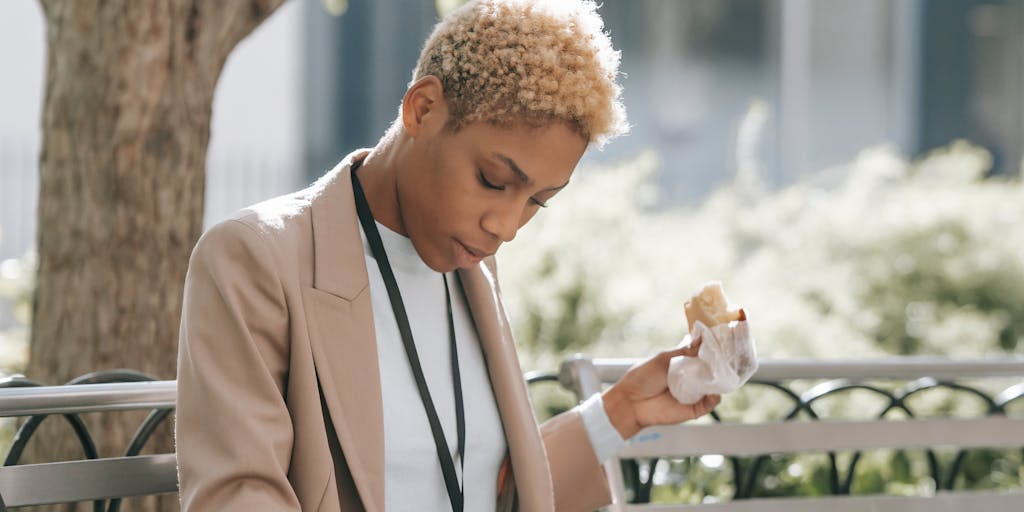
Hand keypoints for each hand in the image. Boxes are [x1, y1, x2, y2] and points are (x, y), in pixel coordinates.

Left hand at [602, 336, 720, 438]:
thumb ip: (684, 351)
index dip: (711, 352)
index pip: (701, 358)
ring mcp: (692, 394)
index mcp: (681, 366)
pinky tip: (713, 392)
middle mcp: (689, 380)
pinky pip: (708, 404)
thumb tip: (702, 339)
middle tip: (726, 358)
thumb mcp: (663, 359)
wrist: (630, 402)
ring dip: (719, 381)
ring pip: (712, 388)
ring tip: (721, 374)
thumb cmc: (642, 379)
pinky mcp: (693, 410)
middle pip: (710, 372)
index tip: (720, 343)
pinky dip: (714, 398)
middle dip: (719, 366)